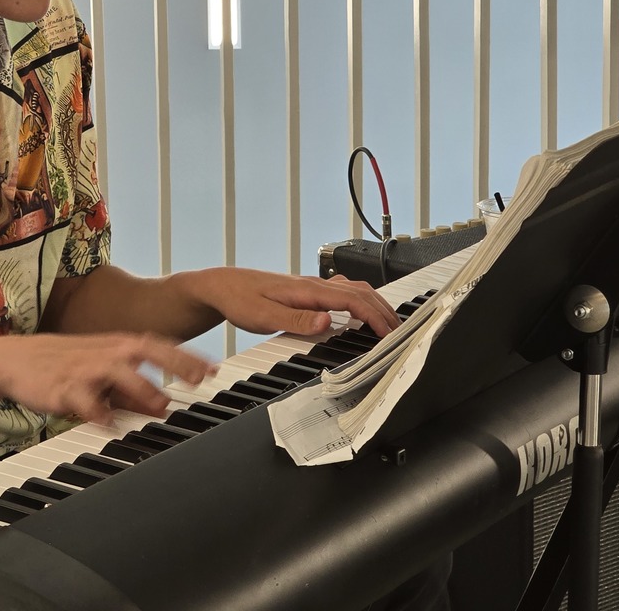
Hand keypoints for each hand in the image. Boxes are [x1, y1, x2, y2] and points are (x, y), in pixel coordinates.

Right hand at [0, 331, 214, 426]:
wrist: (16, 360)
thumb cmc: (65, 366)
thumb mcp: (102, 375)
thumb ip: (134, 391)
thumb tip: (165, 407)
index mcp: (117, 346)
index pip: (159, 345)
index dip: (187, 356)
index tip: (213, 368)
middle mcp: (105, 352)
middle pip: (145, 350)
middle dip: (174, 362)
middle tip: (199, 378)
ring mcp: (84, 368)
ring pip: (116, 371)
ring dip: (140, 386)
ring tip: (160, 404)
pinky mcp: (62, 387)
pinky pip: (82, 398)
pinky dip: (97, 409)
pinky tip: (108, 421)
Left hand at [180, 267, 400, 337]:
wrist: (220, 285)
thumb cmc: (238, 299)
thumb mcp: (264, 316)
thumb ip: (297, 320)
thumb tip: (328, 322)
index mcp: (306, 290)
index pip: (352, 300)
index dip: (375, 317)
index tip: (390, 334)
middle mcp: (311, 284)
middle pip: (359, 291)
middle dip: (383, 310)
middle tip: (399, 332)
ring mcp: (308, 286)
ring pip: (352, 288)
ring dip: (373, 304)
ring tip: (387, 323)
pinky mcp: (304, 290)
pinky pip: (340, 291)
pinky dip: (358, 300)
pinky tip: (357, 313)